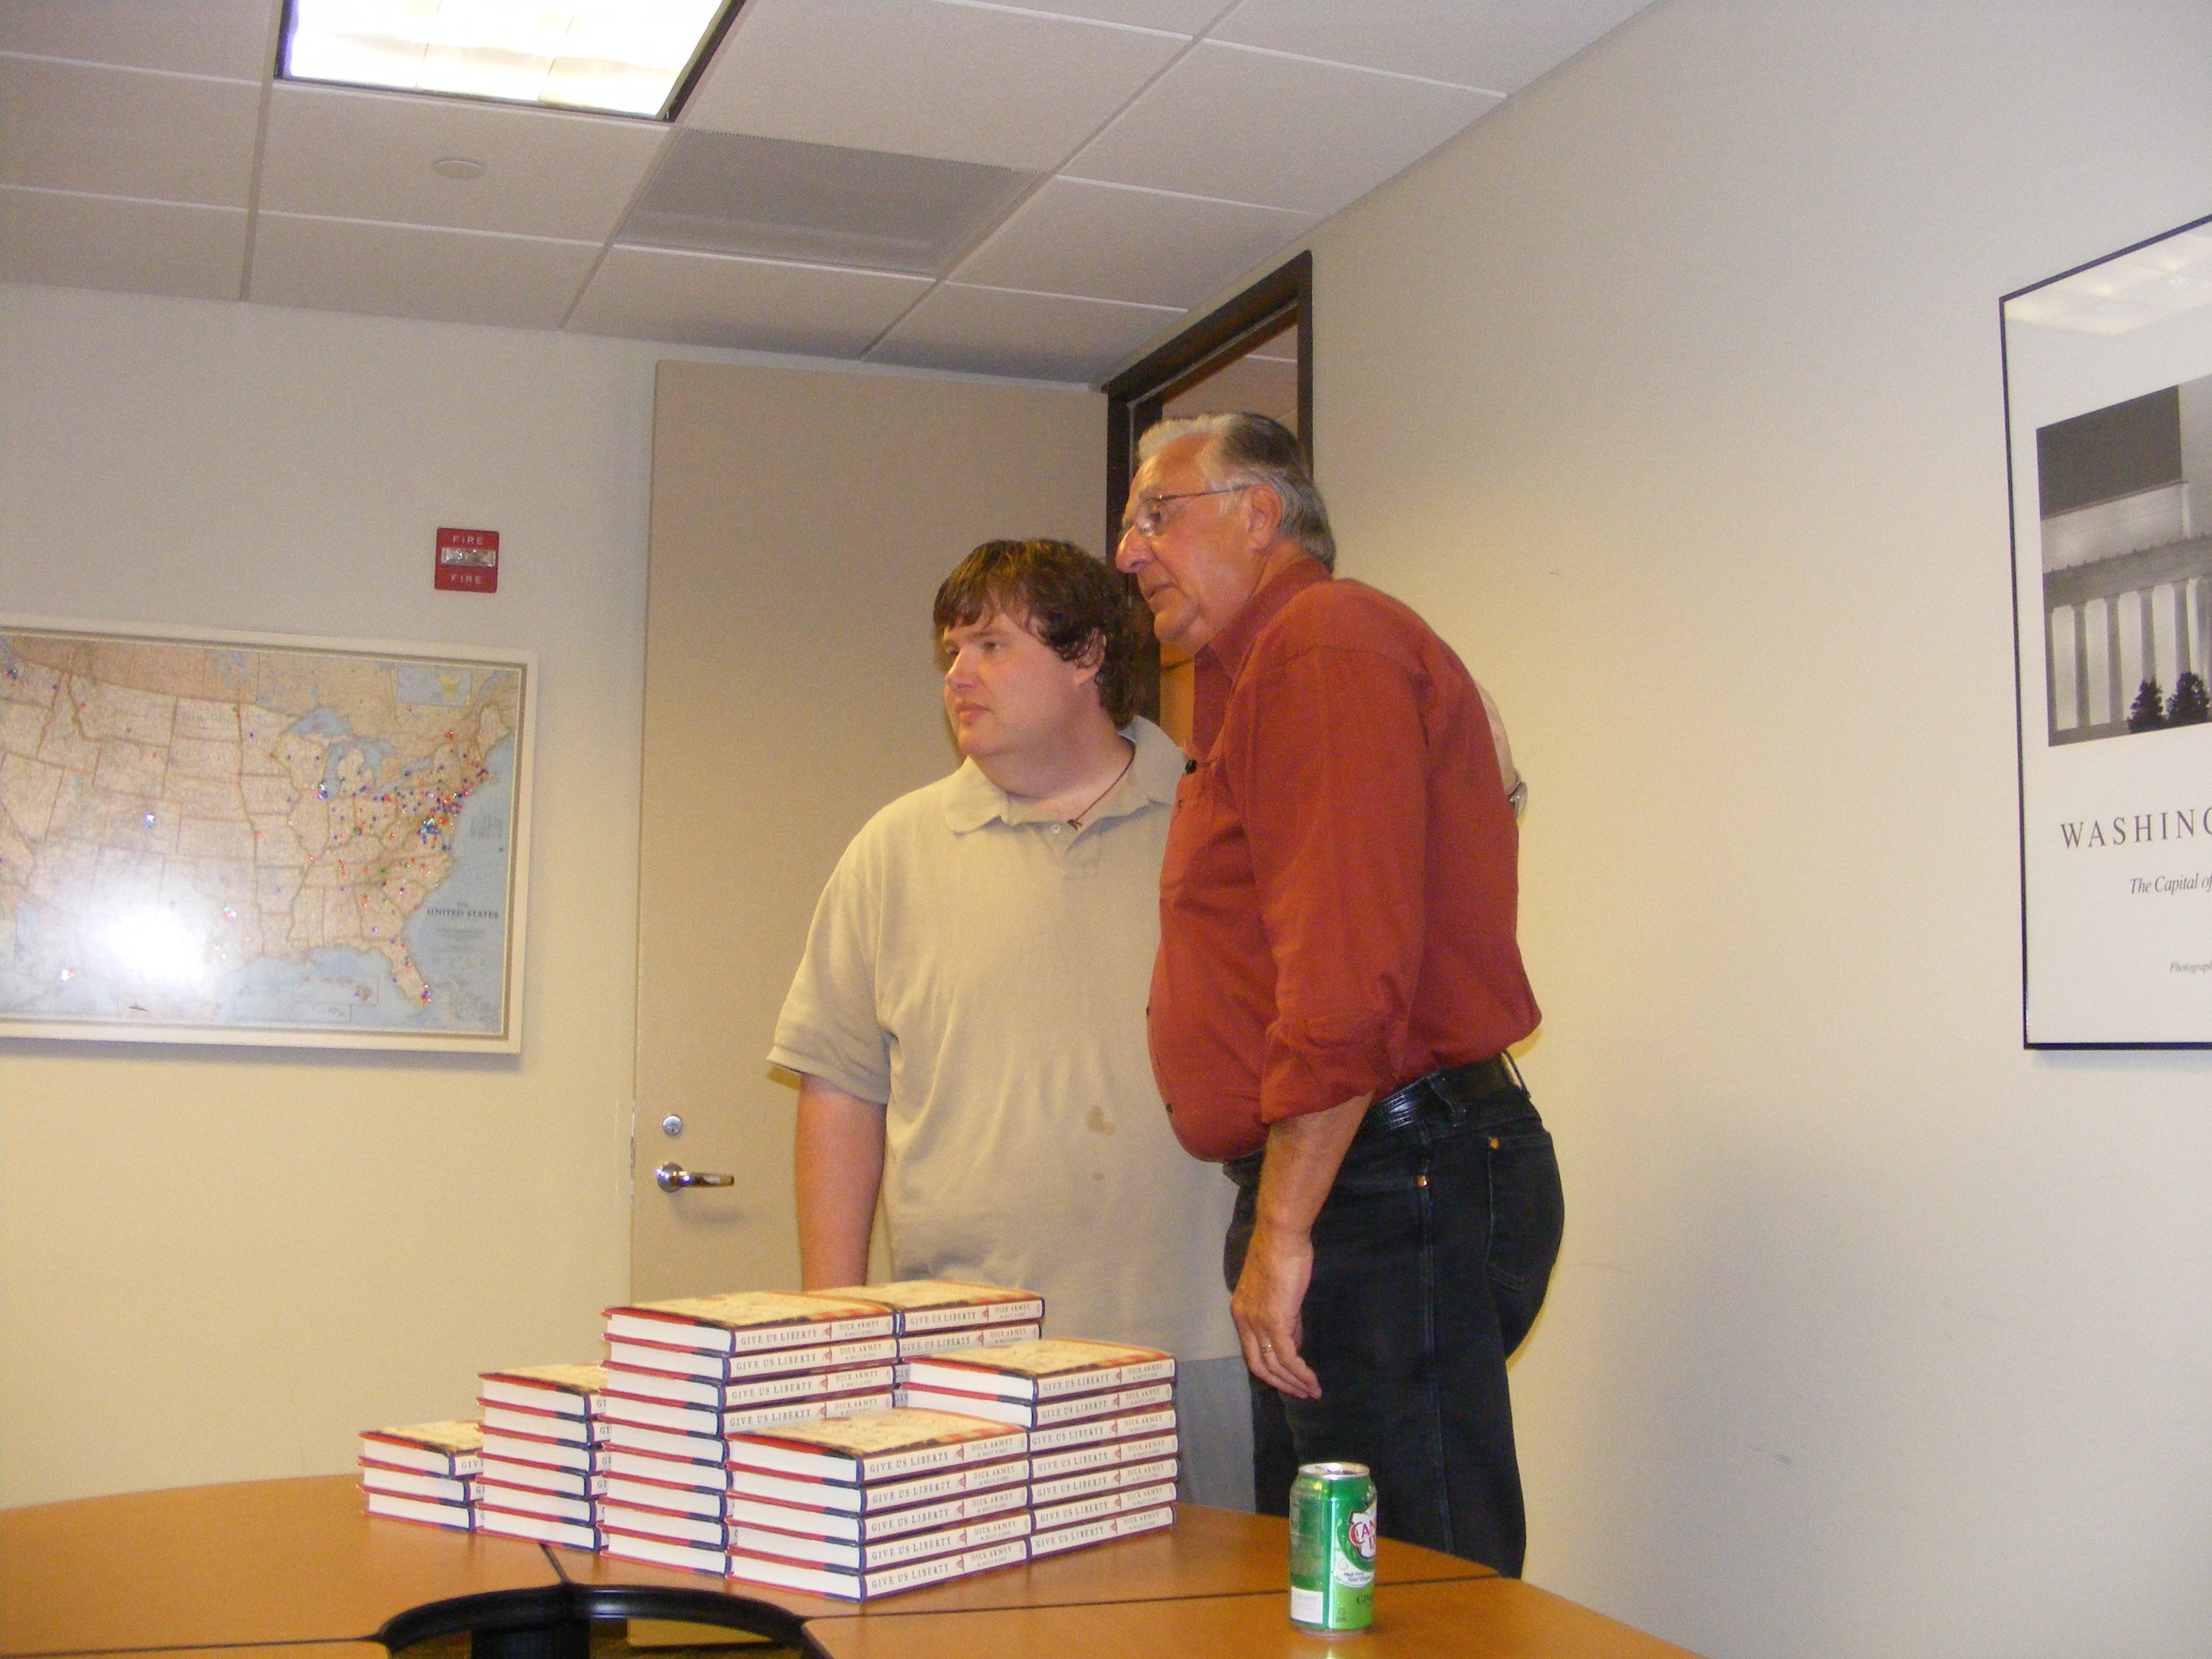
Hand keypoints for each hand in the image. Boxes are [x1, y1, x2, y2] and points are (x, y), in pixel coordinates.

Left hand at [1233, 1218, 1320, 1398]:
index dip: (1270, 1370)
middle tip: (1300, 1393)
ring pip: (1274, 1366)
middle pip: (1259, 1366)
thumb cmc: (1283, 1256)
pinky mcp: (1274, 1322)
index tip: (1288, 1379)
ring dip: (1294, 1383)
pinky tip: (1312, 1381)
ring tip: (1312, 1392)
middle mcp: (1244, 1321)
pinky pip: (1287, 1357)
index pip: (1252, 1351)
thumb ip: (1285, 1319)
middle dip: (1281, 1383)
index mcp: (1241, 1312)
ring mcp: (1257, 1323)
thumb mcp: (1279, 1292)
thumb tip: (1295, 1342)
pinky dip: (1301, 1373)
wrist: (1281, 1237)